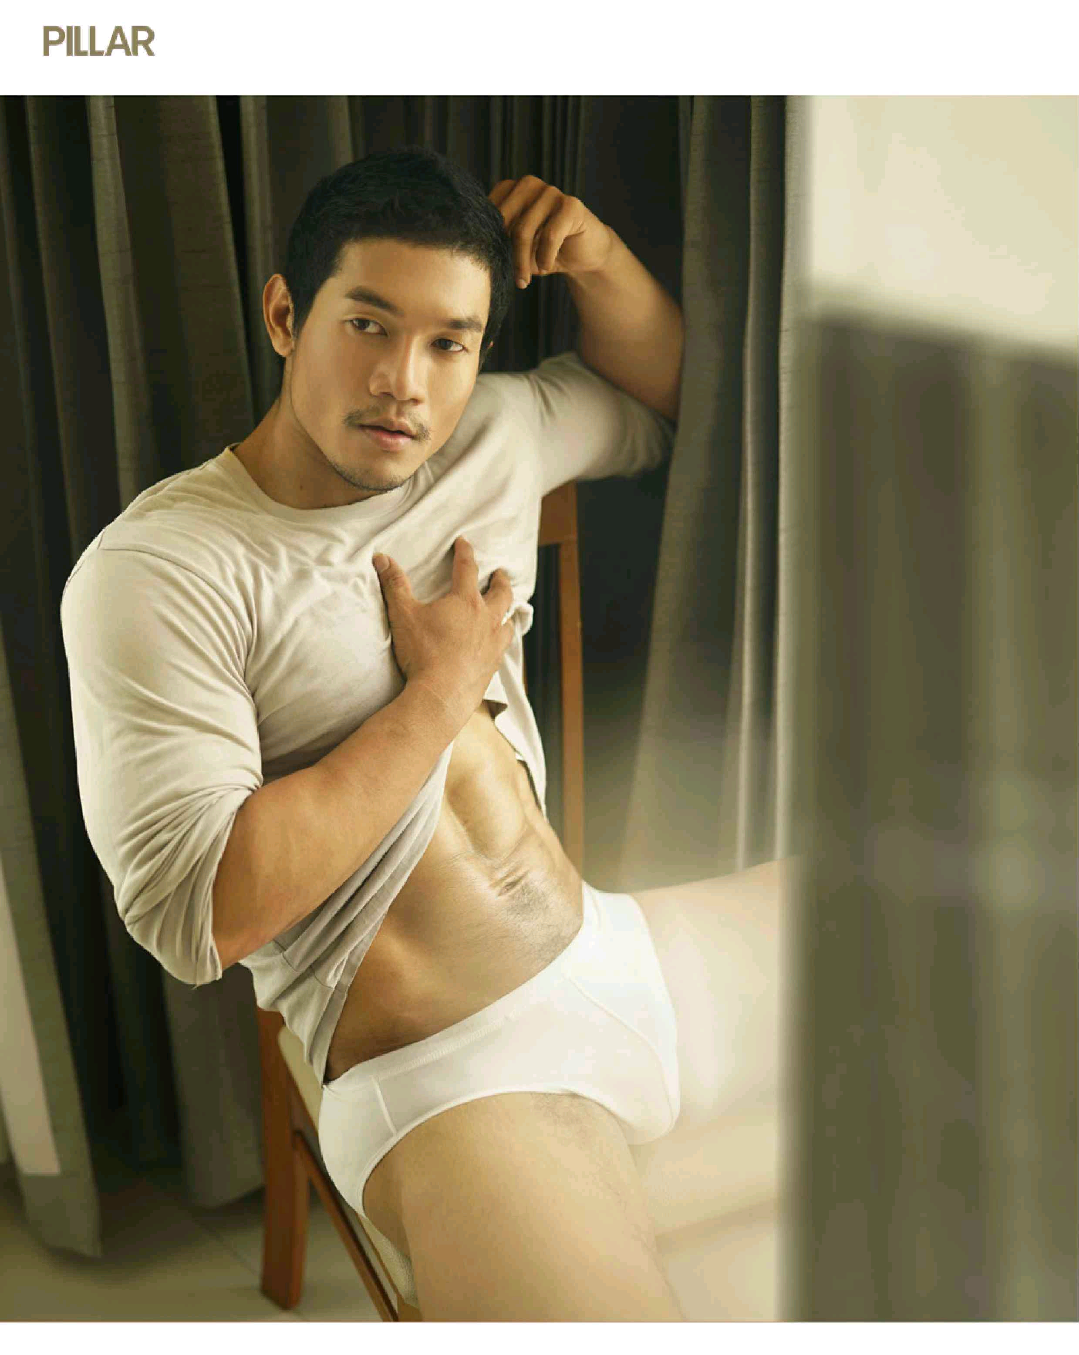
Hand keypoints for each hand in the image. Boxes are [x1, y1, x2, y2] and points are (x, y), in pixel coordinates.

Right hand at [373, 538, 514, 731]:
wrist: (441, 695)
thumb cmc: (422, 652)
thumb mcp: (403, 615)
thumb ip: (394, 585)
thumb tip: (381, 558)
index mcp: (465, 602)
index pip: (467, 568)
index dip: (465, 552)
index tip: (464, 542)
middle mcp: (486, 619)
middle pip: (501, 594)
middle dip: (500, 581)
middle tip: (501, 575)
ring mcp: (493, 644)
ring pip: (508, 623)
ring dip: (507, 614)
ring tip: (506, 612)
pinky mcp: (493, 666)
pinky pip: (503, 649)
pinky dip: (502, 642)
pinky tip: (498, 647)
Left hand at [489, 175, 614, 289]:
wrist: (584, 254)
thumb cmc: (546, 251)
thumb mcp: (518, 250)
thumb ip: (501, 247)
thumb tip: (483, 258)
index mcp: (510, 189)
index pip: (487, 212)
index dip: (487, 241)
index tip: (491, 266)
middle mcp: (528, 185)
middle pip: (503, 221)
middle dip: (505, 254)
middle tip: (511, 278)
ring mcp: (550, 191)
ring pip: (523, 230)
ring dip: (522, 262)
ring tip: (524, 281)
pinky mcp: (571, 205)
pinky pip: (549, 236)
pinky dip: (545, 257)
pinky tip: (546, 267)